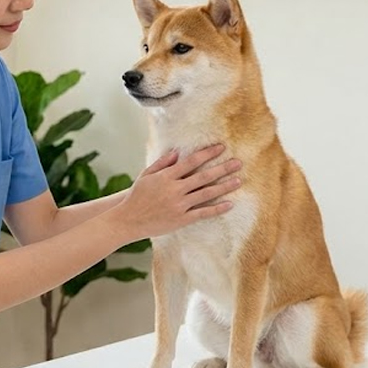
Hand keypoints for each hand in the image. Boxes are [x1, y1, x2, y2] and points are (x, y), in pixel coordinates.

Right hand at [111, 144, 241, 241]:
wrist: (129, 219)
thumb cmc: (137, 196)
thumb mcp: (146, 175)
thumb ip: (162, 163)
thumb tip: (177, 153)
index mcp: (166, 176)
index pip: (191, 162)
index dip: (207, 153)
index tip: (221, 147)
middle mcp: (175, 189)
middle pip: (203, 176)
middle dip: (222, 168)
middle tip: (238, 163)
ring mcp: (179, 205)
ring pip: (206, 194)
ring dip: (224, 187)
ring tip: (238, 181)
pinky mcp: (181, 219)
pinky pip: (203, 213)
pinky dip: (217, 209)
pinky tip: (229, 204)